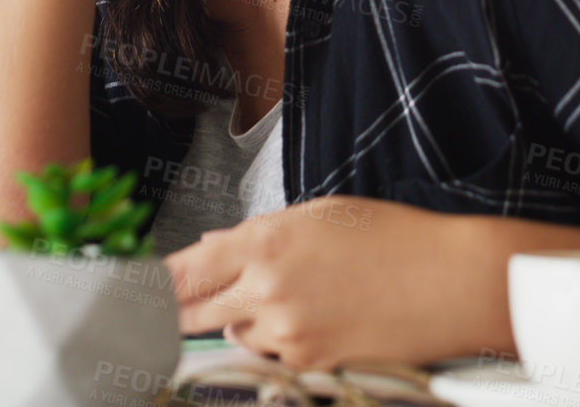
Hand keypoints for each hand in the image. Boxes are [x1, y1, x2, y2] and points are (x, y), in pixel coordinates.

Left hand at [165, 197, 477, 369]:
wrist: (451, 280)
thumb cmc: (392, 236)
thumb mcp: (318, 216)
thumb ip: (256, 236)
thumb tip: (209, 252)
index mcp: (264, 242)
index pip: (182, 271)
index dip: (149, 285)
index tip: (129, 291)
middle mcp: (267, 291)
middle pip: (190, 315)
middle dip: (175, 314)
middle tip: (162, 313)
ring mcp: (287, 333)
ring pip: (233, 336)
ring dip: (238, 324)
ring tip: (285, 299)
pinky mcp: (311, 363)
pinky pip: (271, 357)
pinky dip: (276, 343)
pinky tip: (311, 320)